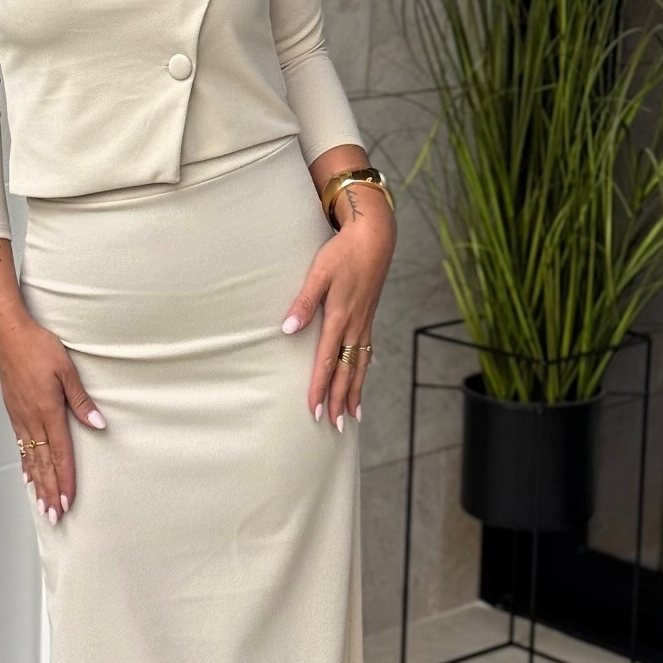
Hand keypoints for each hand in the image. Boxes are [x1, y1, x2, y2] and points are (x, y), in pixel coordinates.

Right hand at [0, 314, 105, 523]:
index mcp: (47, 410)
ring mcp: (20, 417)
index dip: (64, 479)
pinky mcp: (14, 412)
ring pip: (31, 458)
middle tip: (55, 516)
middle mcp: (31, 419)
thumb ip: (81, 400)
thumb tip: (98, 424)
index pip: (59, 453)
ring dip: (37, 484)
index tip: (67, 501)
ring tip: (42, 506)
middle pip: (43, 464)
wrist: (7, 335)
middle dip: (50, 491)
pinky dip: (26, 465)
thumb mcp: (66, 369)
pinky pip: (21, 446)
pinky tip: (28, 476)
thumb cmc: (38, 347)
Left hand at [281, 197, 394, 427]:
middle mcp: (354, 325)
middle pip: (346, 371)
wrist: (375, 237)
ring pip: (360, 365)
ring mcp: (364, 322)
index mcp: (340, 317)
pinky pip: (367, 351)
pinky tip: (361, 379)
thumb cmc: (343, 253)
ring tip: (353, 415)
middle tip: (335, 426)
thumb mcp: (318, 273)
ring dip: (355, 391)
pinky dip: (364, 371)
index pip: (327, 361)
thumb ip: (303, 303)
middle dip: (340, 399)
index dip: (320, 387)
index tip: (315, 409)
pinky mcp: (368, 316)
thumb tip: (287, 329)